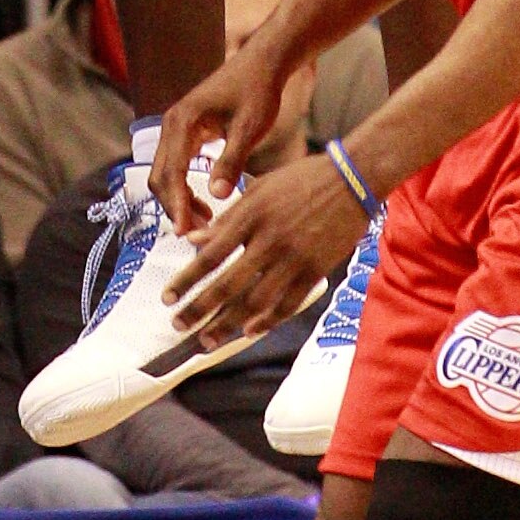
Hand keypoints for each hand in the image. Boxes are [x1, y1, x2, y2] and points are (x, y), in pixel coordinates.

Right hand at [149, 28, 305, 227]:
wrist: (261, 64)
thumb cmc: (258, 91)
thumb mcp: (249, 128)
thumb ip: (231, 161)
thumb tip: (218, 196)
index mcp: (183, 122)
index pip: (171, 172)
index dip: (176, 205)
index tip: (185, 232)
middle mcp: (172, 124)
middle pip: (160, 176)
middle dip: (175, 207)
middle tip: (197, 235)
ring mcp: (176, 128)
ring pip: (165, 173)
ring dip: (179, 199)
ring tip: (204, 223)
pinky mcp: (185, 132)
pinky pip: (175, 165)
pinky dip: (184, 187)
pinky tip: (205, 202)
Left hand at [161, 148, 370, 350]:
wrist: (351, 181)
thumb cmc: (300, 180)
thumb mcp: (258, 190)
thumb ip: (226, 218)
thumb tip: (192, 240)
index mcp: (250, 215)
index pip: (210, 255)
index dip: (186, 279)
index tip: (167, 298)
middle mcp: (269, 239)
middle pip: (227, 284)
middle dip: (199, 309)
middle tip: (178, 326)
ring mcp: (294, 258)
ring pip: (255, 301)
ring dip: (227, 324)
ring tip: (207, 339)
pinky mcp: (315, 270)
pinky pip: (288, 304)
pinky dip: (267, 321)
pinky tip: (248, 331)